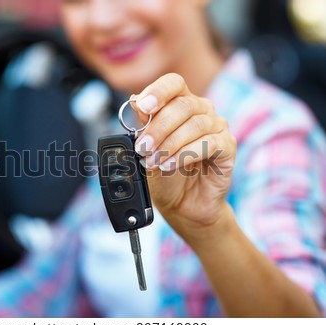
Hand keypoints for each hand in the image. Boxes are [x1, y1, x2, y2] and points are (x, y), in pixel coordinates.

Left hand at [131, 73, 235, 240]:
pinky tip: (170, 165)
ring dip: (169, 144)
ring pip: (195, 125)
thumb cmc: (164, 174)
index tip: (143, 106)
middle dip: (158, 128)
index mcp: (180, 103)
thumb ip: (142, 125)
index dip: (158, 91)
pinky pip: (209, 143)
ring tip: (154, 161)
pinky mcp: (227, 146)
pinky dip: (185, 154)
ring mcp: (217, 127)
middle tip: (142, 148)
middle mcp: (201, 110)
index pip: (173, 83)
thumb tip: (134, 100)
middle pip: (183, 105)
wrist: (181, 204)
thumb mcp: (146, 149)